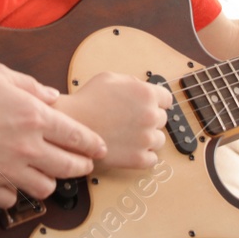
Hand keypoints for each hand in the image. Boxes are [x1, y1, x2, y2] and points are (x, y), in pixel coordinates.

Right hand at [0, 62, 106, 209]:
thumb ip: (30, 86)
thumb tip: (51, 95)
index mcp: (35, 117)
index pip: (78, 138)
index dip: (93, 145)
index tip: (99, 148)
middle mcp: (26, 148)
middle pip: (68, 168)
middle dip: (80, 167)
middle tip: (81, 165)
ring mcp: (5, 170)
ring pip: (44, 189)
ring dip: (48, 181)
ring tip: (45, 174)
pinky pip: (10, 199)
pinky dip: (14, 193)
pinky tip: (11, 183)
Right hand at [55, 72, 170, 169]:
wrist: (71, 125)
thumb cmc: (87, 101)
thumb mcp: (110, 78)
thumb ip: (133, 83)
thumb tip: (143, 89)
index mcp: (146, 94)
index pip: (167, 100)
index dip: (157, 102)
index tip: (150, 107)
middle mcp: (150, 116)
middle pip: (162, 119)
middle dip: (149, 119)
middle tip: (131, 121)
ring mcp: (145, 139)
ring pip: (159, 140)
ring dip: (148, 138)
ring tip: (129, 136)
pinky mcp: (138, 158)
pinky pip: (153, 159)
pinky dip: (144, 155)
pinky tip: (131, 149)